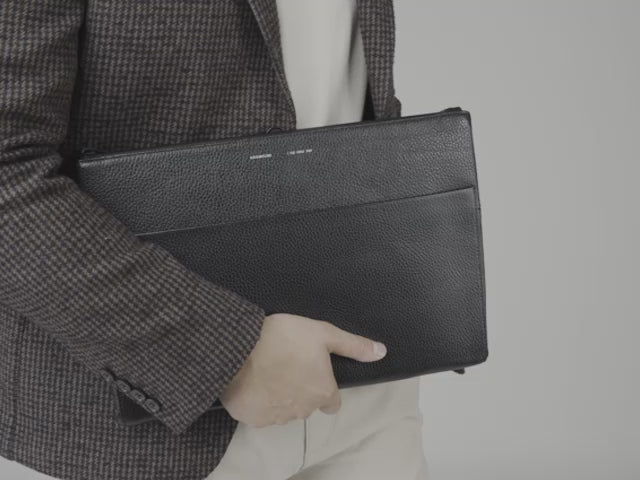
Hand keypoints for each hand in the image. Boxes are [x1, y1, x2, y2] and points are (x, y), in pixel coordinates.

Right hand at [219, 313, 386, 426]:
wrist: (240, 348)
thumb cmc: (285, 338)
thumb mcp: (323, 333)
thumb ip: (353, 346)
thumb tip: (381, 352)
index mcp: (323, 393)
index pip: (332, 402)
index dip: (324, 387)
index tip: (312, 373)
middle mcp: (303, 411)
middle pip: (307, 405)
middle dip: (300, 391)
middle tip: (287, 366)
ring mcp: (277, 417)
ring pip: (284, 410)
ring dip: (280, 397)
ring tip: (268, 371)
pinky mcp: (253, 419)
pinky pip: (260, 413)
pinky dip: (258, 402)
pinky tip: (253, 382)